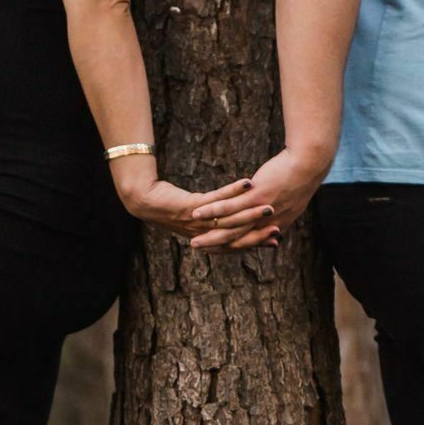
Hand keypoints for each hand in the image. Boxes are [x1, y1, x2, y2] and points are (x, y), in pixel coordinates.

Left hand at [120, 174, 273, 240]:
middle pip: (237, 233)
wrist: (144, 200)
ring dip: (251, 210)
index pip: (237, 242)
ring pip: (230, 217)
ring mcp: (198, 222)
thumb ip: (215, 217)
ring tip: (269, 203)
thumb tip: (231, 215)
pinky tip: (246, 182)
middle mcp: (204, 233)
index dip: (256, 240)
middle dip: (259, 229)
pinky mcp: (191, 208)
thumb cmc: (170, 205)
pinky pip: (216, 199)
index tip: (276, 236)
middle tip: (279, 224)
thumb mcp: (196, 213)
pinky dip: (232, 191)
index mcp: (207, 237)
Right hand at [189, 146, 331, 251]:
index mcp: (276, 226)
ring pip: (229, 226)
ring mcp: (260, 211)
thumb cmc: (300, 178)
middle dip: (214, 245)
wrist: (309, 164)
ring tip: (191, 236)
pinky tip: (196, 212)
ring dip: (209, 231)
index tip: (213, 249)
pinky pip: (229, 207)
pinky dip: (211, 211)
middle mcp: (267, 223)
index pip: (249, 242)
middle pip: (236, 239)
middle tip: (195, 247)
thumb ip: (280, 214)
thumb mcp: (291, 201)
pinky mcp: (255, 197)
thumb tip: (274, 220)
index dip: (230, 247)